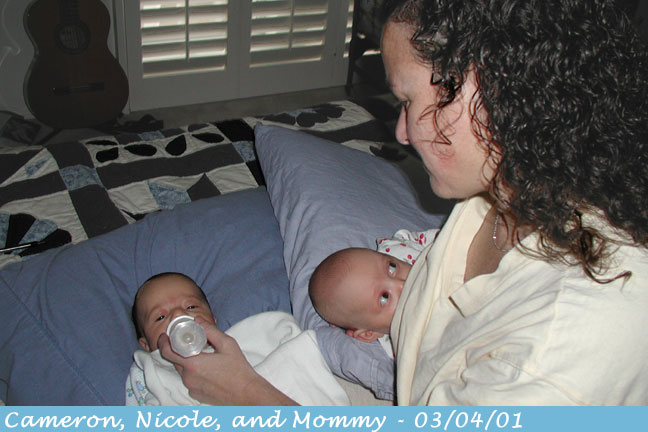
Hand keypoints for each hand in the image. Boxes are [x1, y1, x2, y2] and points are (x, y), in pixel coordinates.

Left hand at [158, 316, 296, 404]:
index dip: (163, 342)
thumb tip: (197, 321)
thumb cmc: (238, 369)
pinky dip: (194, 373)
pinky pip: (190, 381)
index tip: (163, 336)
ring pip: (183, 371)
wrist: (246, 394)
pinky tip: (208, 370)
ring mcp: (191, 388)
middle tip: (189, 343)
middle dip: (179, 351)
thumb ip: (210, 330)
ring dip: (188, 362)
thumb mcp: (227, 344)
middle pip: (175, 361)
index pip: (168, 352)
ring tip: (203, 356)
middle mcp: (188, 378)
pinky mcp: (196, 395)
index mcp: (193, 364)